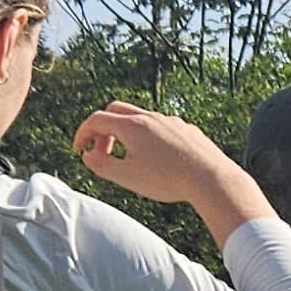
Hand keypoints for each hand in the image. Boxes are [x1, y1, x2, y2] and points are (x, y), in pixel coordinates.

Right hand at [74, 104, 266, 242]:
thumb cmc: (167, 180)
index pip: (96, 119)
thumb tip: (88, 156)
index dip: (82, 134)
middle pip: (116, 110)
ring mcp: (170, 121)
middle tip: (102, 151)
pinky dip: (148, 137)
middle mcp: (150, 117)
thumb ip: (101, 165)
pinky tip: (156, 159)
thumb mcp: (126, 177)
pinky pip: (161, 127)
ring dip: (126, 133)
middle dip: (103, 128)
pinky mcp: (187, 130)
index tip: (79, 150)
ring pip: (140, 118)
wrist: (211, 178)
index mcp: (132, 126)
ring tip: (128, 158)